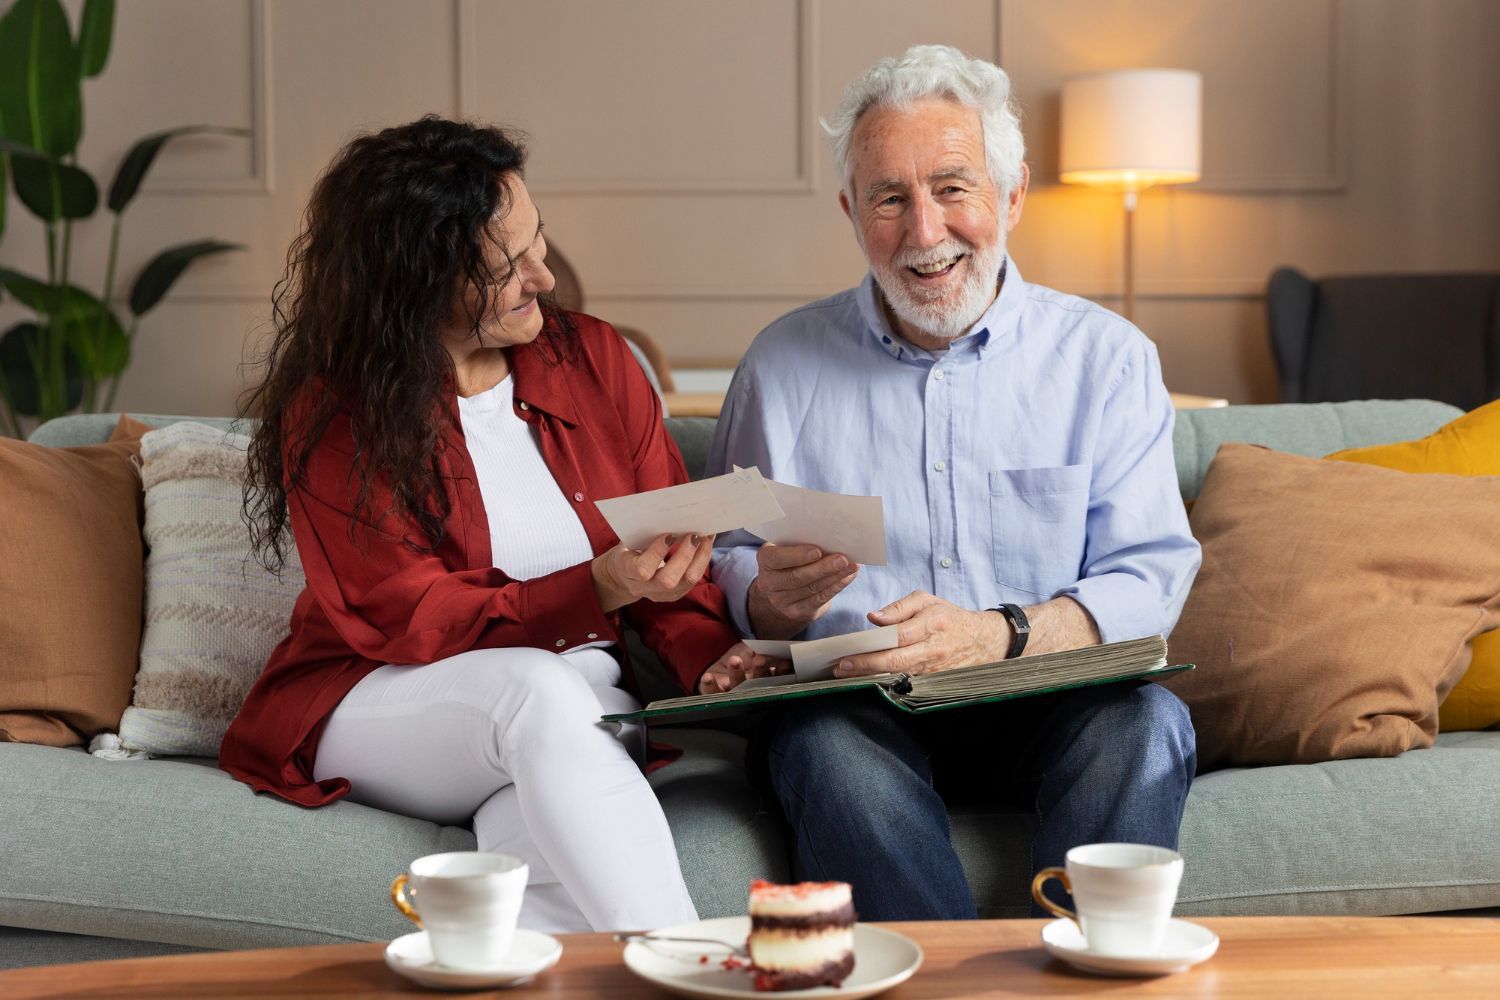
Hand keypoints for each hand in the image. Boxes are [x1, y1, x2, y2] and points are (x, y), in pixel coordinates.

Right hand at [591, 533, 714, 612]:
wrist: (625, 576)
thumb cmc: (629, 551)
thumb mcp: (628, 541)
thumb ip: (644, 533)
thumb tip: (672, 516)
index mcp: (626, 571)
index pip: (642, 569)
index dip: (657, 553)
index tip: (669, 535)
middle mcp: (644, 588)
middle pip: (668, 580)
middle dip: (684, 556)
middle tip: (694, 535)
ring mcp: (661, 595)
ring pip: (686, 582)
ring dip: (700, 557)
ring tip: (706, 537)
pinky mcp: (675, 595)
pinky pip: (693, 580)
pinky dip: (702, 560)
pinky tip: (706, 544)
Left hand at [697, 642, 788, 693]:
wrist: (719, 669)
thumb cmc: (741, 659)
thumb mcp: (752, 651)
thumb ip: (762, 650)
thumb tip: (778, 650)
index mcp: (764, 681)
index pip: (776, 679)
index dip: (780, 672)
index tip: (783, 664)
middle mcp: (750, 690)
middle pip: (758, 684)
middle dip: (760, 671)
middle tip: (761, 660)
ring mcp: (733, 694)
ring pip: (736, 688)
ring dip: (736, 674)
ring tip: (735, 661)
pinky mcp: (715, 694)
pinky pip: (712, 692)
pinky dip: (710, 685)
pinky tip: (709, 677)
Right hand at [746, 543, 859, 639]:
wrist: (778, 591)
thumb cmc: (787, 561)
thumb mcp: (785, 549)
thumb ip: (799, 544)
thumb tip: (829, 538)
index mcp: (765, 560)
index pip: (778, 558)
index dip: (797, 555)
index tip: (817, 551)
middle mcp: (769, 583)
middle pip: (797, 577)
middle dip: (822, 568)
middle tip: (842, 559)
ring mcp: (781, 601)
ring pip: (812, 588)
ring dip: (835, 577)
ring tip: (851, 566)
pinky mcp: (797, 612)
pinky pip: (819, 599)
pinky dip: (836, 587)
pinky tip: (847, 577)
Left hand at [832, 591, 1010, 676]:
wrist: (984, 640)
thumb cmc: (950, 617)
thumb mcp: (927, 600)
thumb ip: (899, 606)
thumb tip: (874, 618)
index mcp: (933, 623)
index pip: (898, 637)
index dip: (871, 648)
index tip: (848, 653)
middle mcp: (934, 648)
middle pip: (895, 662)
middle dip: (865, 667)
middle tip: (840, 668)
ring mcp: (936, 668)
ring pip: (899, 676)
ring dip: (871, 676)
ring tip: (848, 673)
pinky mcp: (936, 681)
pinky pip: (907, 683)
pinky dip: (887, 682)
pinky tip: (869, 679)